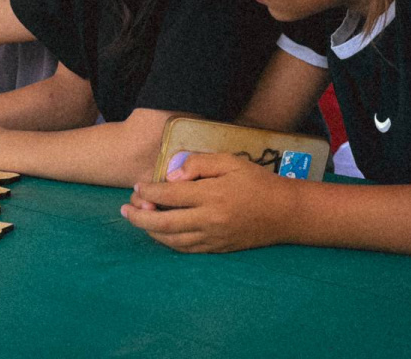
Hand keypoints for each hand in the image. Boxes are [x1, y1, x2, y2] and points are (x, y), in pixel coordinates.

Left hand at [120, 153, 298, 252]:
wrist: (286, 213)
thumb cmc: (257, 182)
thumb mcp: (230, 161)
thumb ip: (199, 164)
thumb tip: (172, 176)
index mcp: (211, 195)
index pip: (169, 196)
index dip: (148, 192)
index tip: (137, 187)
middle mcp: (209, 220)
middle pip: (164, 223)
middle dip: (139, 217)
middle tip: (125, 209)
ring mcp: (213, 237)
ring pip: (172, 240)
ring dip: (150, 232)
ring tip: (138, 220)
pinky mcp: (218, 248)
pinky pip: (186, 249)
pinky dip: (168, 242)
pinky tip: (160, 233)